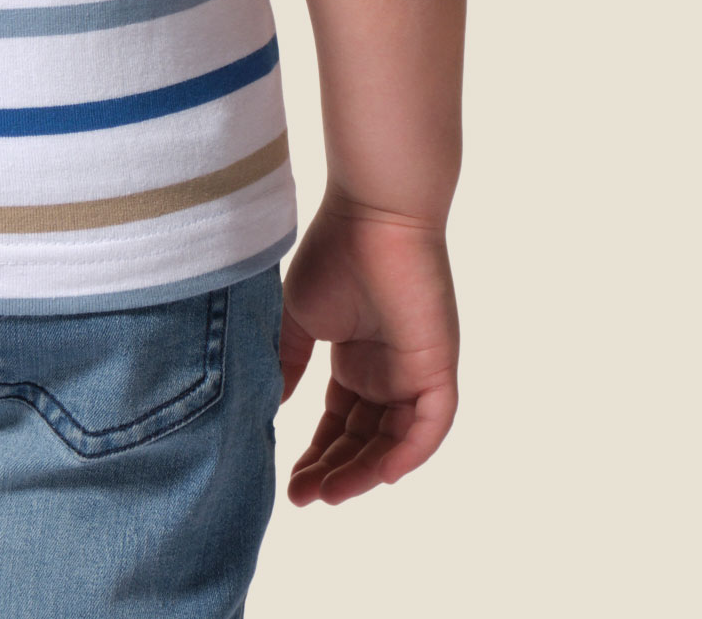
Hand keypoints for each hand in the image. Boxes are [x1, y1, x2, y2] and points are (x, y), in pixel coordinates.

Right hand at [279, 201, 458, 505]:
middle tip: (304, 497)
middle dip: (336, 472)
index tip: (290, 482)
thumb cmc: (335, 252)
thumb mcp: (298, 318)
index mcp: (358, 360)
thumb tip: (273, 410)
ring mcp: (415, 371)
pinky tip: (380, 476)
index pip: (341, 423)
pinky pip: (431, 425)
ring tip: (329, 494)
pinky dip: (409, 453)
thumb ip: (287, 364)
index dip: (317, 454)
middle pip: (366, 440)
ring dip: (366, 472)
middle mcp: (389, 372)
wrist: (371, 213)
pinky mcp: (437, 365)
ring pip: (396, 442)